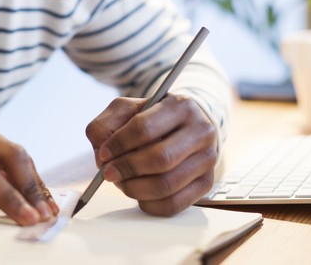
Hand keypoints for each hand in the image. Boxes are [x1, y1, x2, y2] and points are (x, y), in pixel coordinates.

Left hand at [85, 95, 217, 215]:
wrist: (186, 128)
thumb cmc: (153, 120)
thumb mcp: (128, 110)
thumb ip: (106, 124)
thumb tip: (103, 155)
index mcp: (181, 106)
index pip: (145, 127)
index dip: (119, 144)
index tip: (105, 153)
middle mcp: (201, 131)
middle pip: (160, 158)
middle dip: (127, 169)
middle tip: (109, 173)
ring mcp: (207, 159)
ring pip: (166, 185)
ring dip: (135, 188)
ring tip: (123, 182)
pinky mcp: (207, 183)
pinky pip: (173, 204)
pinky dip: (149, 204)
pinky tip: (139, 193)